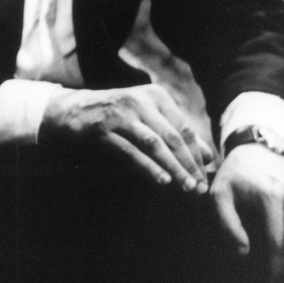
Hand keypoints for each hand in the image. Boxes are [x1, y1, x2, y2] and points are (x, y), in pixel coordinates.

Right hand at [41, 83, 214, 191]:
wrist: (75, 109)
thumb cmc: (118, 115)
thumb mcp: (149, 118)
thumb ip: (177, 134)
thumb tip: (208, 157)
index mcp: (156, 95)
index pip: (184, 129)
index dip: (196, 155)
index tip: (205, 177)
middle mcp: (140, 100)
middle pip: (172, 137)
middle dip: (188, 164)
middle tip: (198, 187)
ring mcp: (121, 114)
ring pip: (154, 144)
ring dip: (172, 167)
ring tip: (185, 186)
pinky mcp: (104, 129)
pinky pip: (131, 151)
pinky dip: (148, 167)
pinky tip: (161, 181)